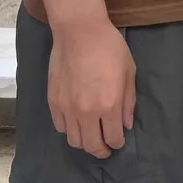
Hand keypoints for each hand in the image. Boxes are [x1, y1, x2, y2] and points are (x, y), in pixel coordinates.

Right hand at [48, 15, 136, 157]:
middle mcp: (87, 112)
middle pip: (92, 145)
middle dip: (101, 150)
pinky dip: (69, 130)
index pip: (112, 137)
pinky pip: (60, 127)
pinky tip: (76, 124)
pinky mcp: (54, 102)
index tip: (118, 141)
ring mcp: (68, 108)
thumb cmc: (109, 47)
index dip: (117, 142)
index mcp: (109, 105)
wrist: (79, 31)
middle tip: (106, 149)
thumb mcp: (129, 71)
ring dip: (84, 143)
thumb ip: (128, 101)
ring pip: (74, 140)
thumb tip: (126, 124)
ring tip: (91, 138)